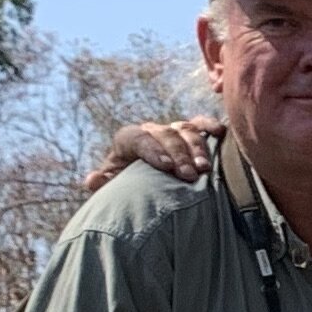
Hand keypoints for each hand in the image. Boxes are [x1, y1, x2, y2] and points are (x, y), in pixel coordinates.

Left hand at [85, 116, 220, 196]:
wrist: (144, 185)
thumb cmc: (129, 187)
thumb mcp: (115, 187)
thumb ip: (105, 184)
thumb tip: (92, 180)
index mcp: (129, 141)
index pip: (138, 138)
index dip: (152, 150)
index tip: (166, 167)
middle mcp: (151, 132)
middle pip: (165, 135)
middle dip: (178, 154)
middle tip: (188, 175)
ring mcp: (171, 131)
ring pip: (185, 130)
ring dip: (197, 148)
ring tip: (204, 168)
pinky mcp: (189, 134)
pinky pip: (200, 124)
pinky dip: (209, 125)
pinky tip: (219, 132)